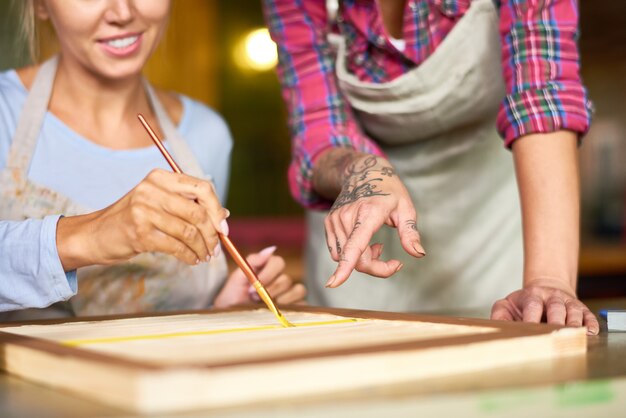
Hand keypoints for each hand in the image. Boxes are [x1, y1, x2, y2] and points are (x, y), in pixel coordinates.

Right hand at [57, 169, 227, 269]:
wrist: (94, 235)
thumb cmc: (132, 219)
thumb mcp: (159, 203)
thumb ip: (188, 205)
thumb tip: (224, 215)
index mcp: (160, 177)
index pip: (201, 188)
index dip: (217, 209)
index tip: (223, 227)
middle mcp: (152, 190)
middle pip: (198, 212)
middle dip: (212, 234)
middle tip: (215, 248)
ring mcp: (144, 210)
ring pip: (189, 232)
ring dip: (202, 248)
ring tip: (204, 256)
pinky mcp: (140, 233)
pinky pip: (176, 247)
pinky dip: (189, 256)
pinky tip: (192, 260)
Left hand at [213, 246, 306, 307]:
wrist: (231, 317)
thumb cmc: (233, 297)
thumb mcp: (237, 278)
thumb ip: (253, 261)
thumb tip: (272, 249)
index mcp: (268, 269)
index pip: (278, 262)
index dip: (267, 274)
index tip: (252, 286)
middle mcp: (281, 280)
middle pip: (286, 279)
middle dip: (269, 290)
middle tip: (254, 299)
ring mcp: (289, 294)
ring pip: (298, 290)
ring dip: (280, 300)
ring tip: (265, 307)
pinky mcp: (296, 307)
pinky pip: (303, 303)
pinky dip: (292, 308)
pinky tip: (277, 313)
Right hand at [323, 154, 424, 287]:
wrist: (363, 172)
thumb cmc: (389, 191)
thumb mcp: (406, 208)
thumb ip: (410, 233)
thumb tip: (418, 254)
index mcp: (368, 213)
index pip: (355, 244)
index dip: (345, 266)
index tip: (334, 283)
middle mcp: (347, 216)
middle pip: (355, 259)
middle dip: (375, 267)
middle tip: (395, 264)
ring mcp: (335, 220)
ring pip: (344, 258)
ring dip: (363, 259)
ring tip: (377, 244)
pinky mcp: (328, 223)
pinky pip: (337, 252)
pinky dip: (351, 254)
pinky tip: (364, 241)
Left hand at [491, 279, 598, 334]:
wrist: (546, 290)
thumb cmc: (524, 304)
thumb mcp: (506, 305)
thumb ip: (499, 316)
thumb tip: (495, 328)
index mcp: (531, 296)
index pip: (532, 305)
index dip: (532, 318)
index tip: (531, 331)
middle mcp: (551, 297)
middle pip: (556, 308)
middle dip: (556, 322)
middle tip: (555, 335)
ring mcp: (567, 302)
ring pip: (573, 311)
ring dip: (574, 324)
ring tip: (573, 336)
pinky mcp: (581, 308)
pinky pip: (588, 315)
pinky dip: (590, 323)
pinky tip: (589, 332)